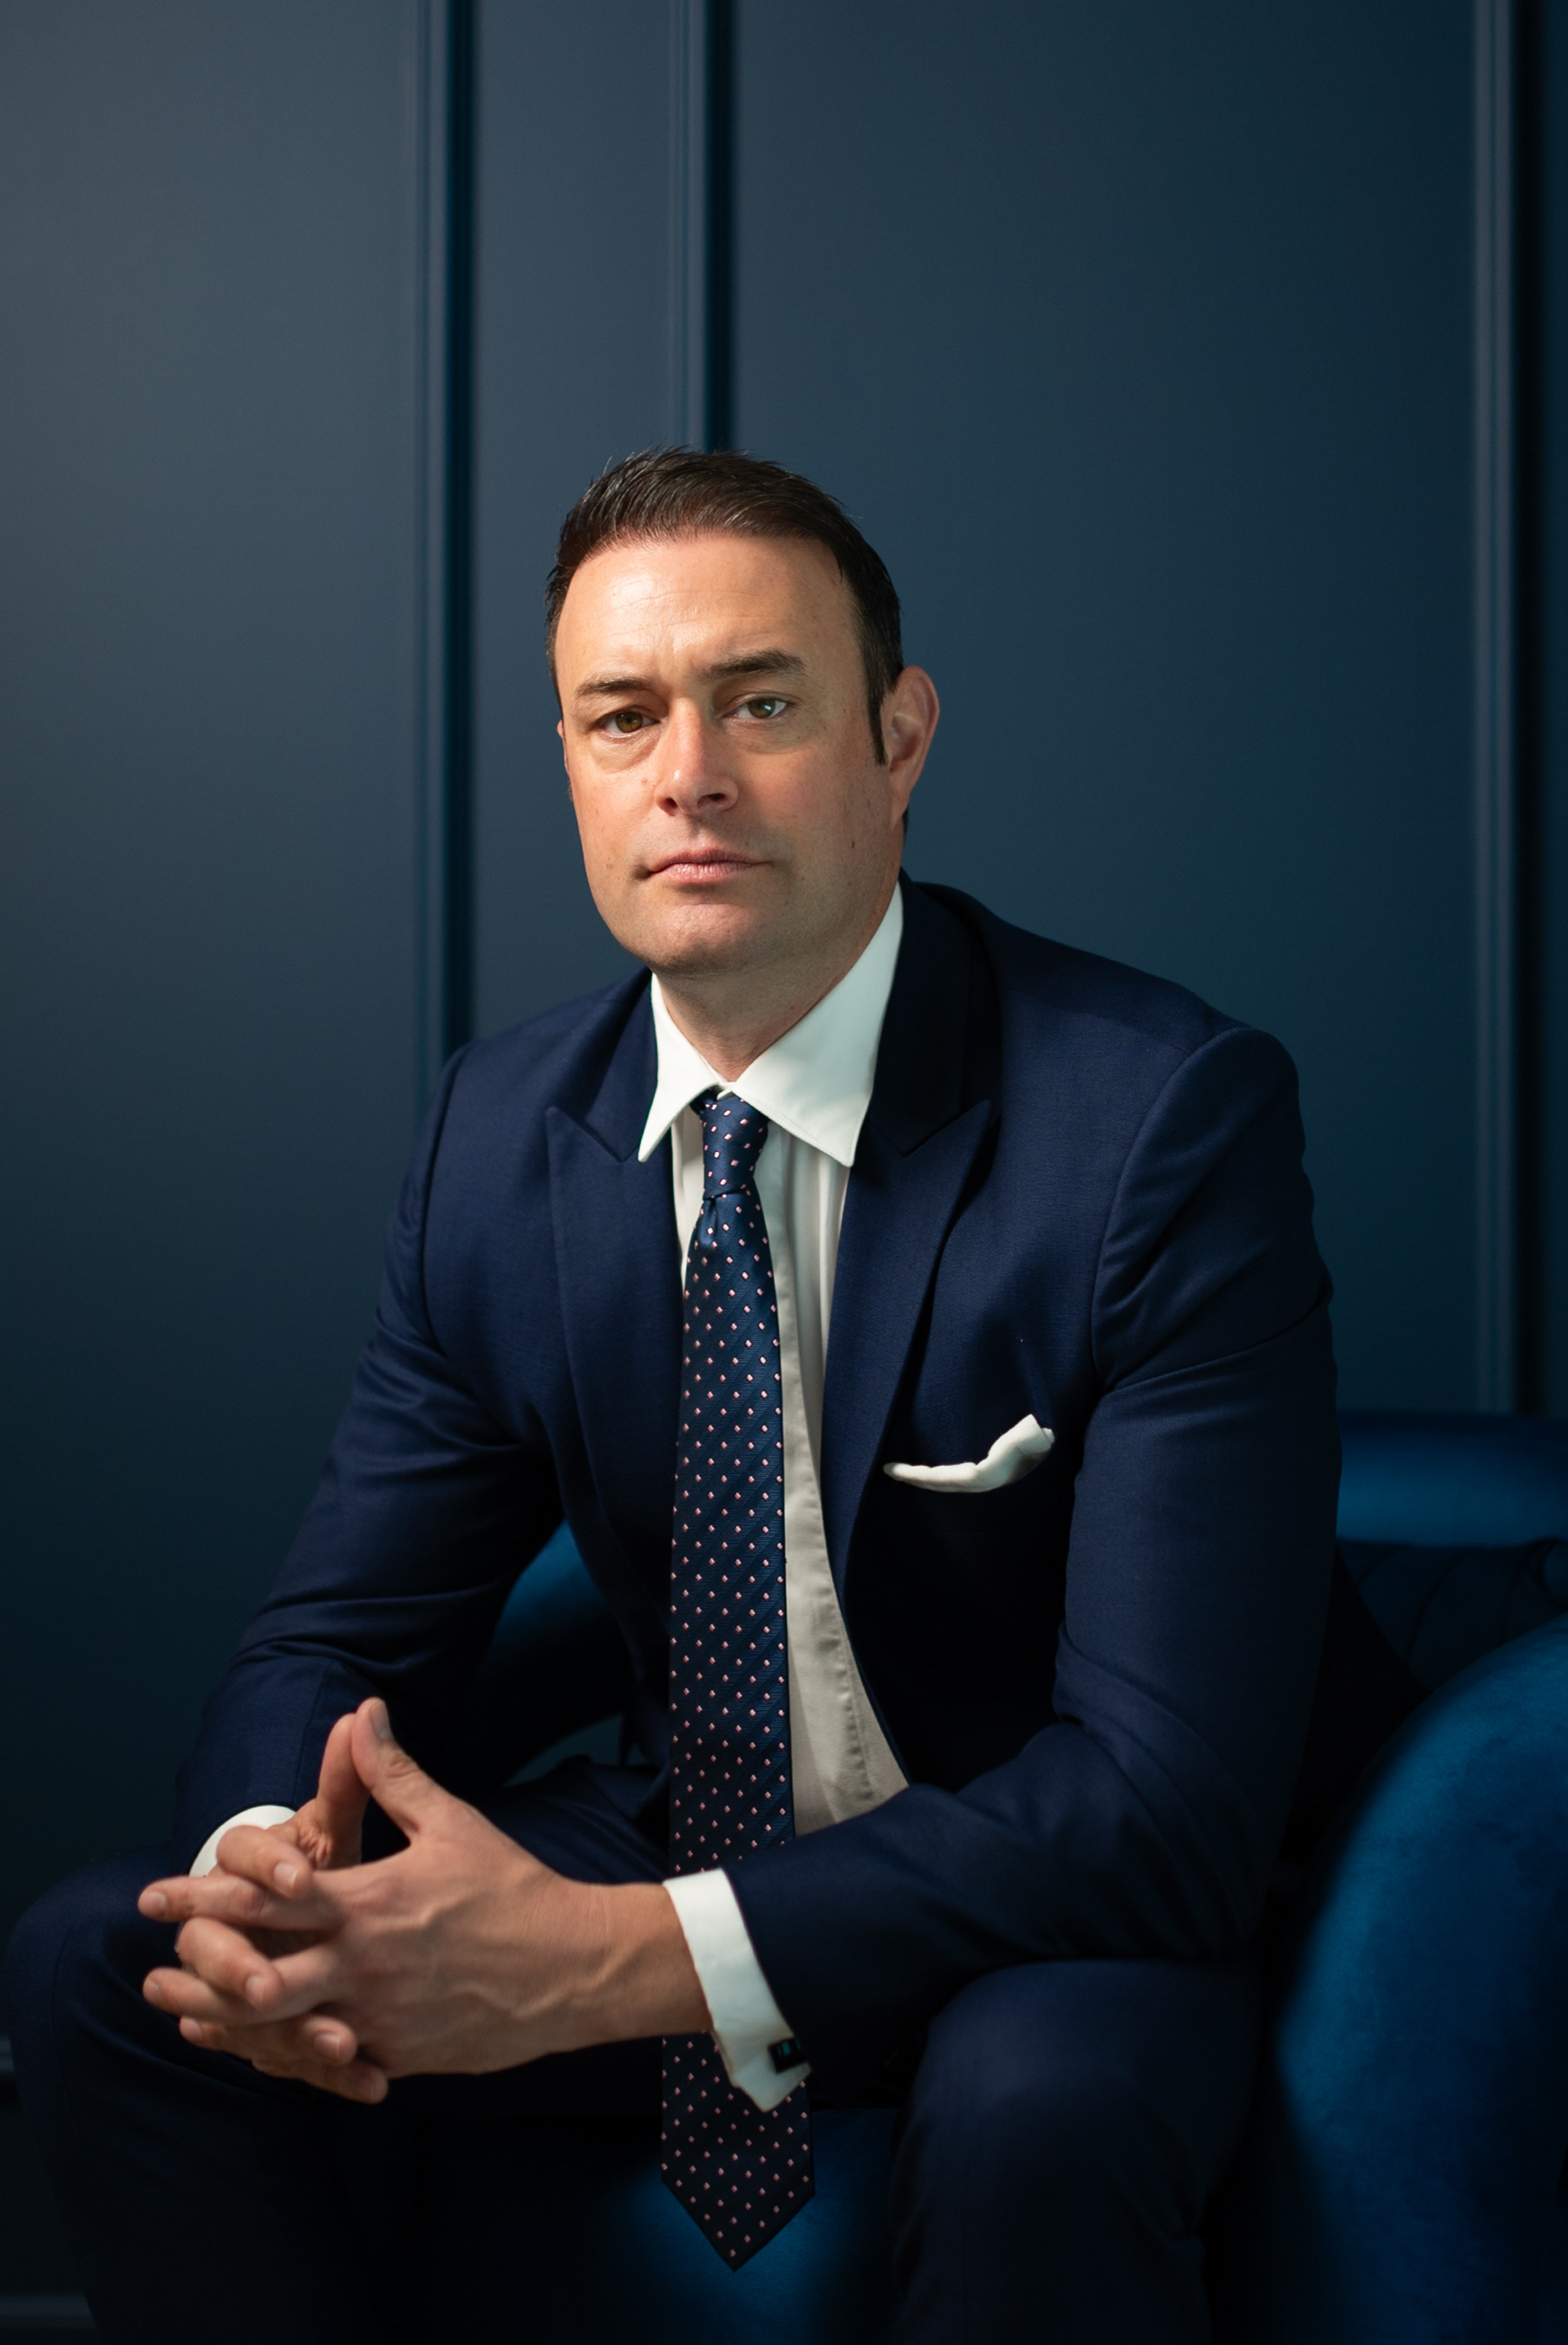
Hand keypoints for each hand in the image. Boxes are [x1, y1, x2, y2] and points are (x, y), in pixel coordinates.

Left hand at [139, 1700, 707, 2102]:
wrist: (574, 1968)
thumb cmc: (513, 1888)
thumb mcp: (452, 1824)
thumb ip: (393, 1775)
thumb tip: (360, 1713)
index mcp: (370, 1903)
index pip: (268, 1900)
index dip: (207, 1898)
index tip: (158, 1897)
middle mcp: (364, 1965)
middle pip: (259, 1974)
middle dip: (199, 1972)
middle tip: (152, 1971)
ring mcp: (379, 2017)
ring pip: (283, 2031)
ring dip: (229, 2025)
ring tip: (184, 2020)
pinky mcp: (398, 2054)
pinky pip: (329, 2061)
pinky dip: (288, 2055)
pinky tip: (258, 2053)